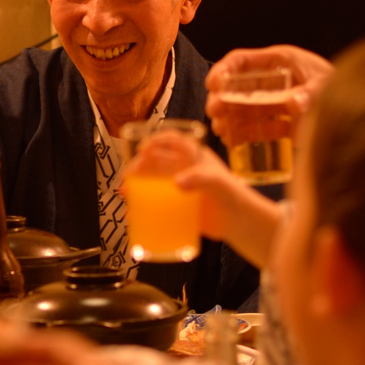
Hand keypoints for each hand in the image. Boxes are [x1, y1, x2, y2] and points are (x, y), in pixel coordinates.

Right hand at [123, 133, 280, 262]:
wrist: (239, 223)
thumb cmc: (233, 196)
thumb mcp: (218, 183)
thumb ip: (201, 179)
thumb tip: (177, 183)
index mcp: (194, 156)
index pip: (173, 140)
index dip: (155, 141)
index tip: (142, 149)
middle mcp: (184, 169)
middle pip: (155, 161)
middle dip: (139, 166)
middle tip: (129, 176)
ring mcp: (179, 188)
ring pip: (151, 183)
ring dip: (136, 186)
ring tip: (126, 193)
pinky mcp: (176, 206)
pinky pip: (155, 204)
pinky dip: (142, 207)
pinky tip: (133, 214)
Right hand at [205, 44, 330, 147]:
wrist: (355, 108)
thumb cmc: (341, 86)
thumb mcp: (327, 86)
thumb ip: (311, 94)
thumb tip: (294, 103)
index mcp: (279, 62)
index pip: (243, 60)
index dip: (223, 70)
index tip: (212, 85)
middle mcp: (270, 80)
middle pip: (236, 86)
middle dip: (221, 99)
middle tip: (215, 113)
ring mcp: (271, 102)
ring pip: (241, 109)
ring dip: (228, 119)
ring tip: (222, 131)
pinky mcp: (276, 121)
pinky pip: (255, 128)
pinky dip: (243, 136)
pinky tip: (234, 143)